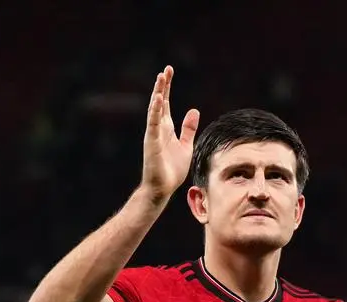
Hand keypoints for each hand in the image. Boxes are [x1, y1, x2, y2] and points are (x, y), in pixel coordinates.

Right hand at [141, 66, 199, 204]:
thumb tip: (194, 110)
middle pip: (159, 102)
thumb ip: (188, 128)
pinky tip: (158, 99)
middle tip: (166, 70)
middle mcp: (158, 127)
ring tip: (161, 78)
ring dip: (158, 93)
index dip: (166, 87)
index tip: (169, 71)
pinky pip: (153, 124)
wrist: (163, 187)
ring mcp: (154, 134)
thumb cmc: (172, 168)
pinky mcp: (152, 142)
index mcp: (165, 127)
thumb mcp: (186, 145)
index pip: (165, 103)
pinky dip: (155, 111)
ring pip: (155, 109)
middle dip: (162, 86)